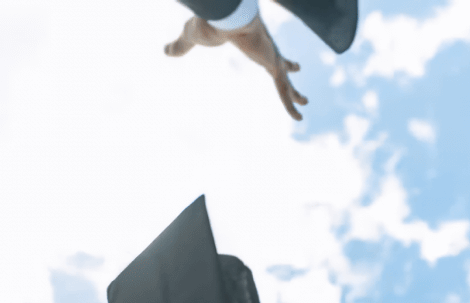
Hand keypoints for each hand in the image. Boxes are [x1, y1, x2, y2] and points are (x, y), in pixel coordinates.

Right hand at [165, 14, 306, 120]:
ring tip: (304, 104)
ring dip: (293, 92)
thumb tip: (165, 51)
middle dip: (287, 64)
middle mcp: (264, 47)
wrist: (226, 18)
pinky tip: (299, 116)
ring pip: (285, 79)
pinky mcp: (274, 65)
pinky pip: (284, 89)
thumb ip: (181, 46)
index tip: (267, 49)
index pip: (258, 45)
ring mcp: (271, 56)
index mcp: (248, 39)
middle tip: (296, 67)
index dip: (261, 47)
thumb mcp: (192, 37)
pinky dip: (290, 104)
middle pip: (278, 58)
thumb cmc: (210, 22)